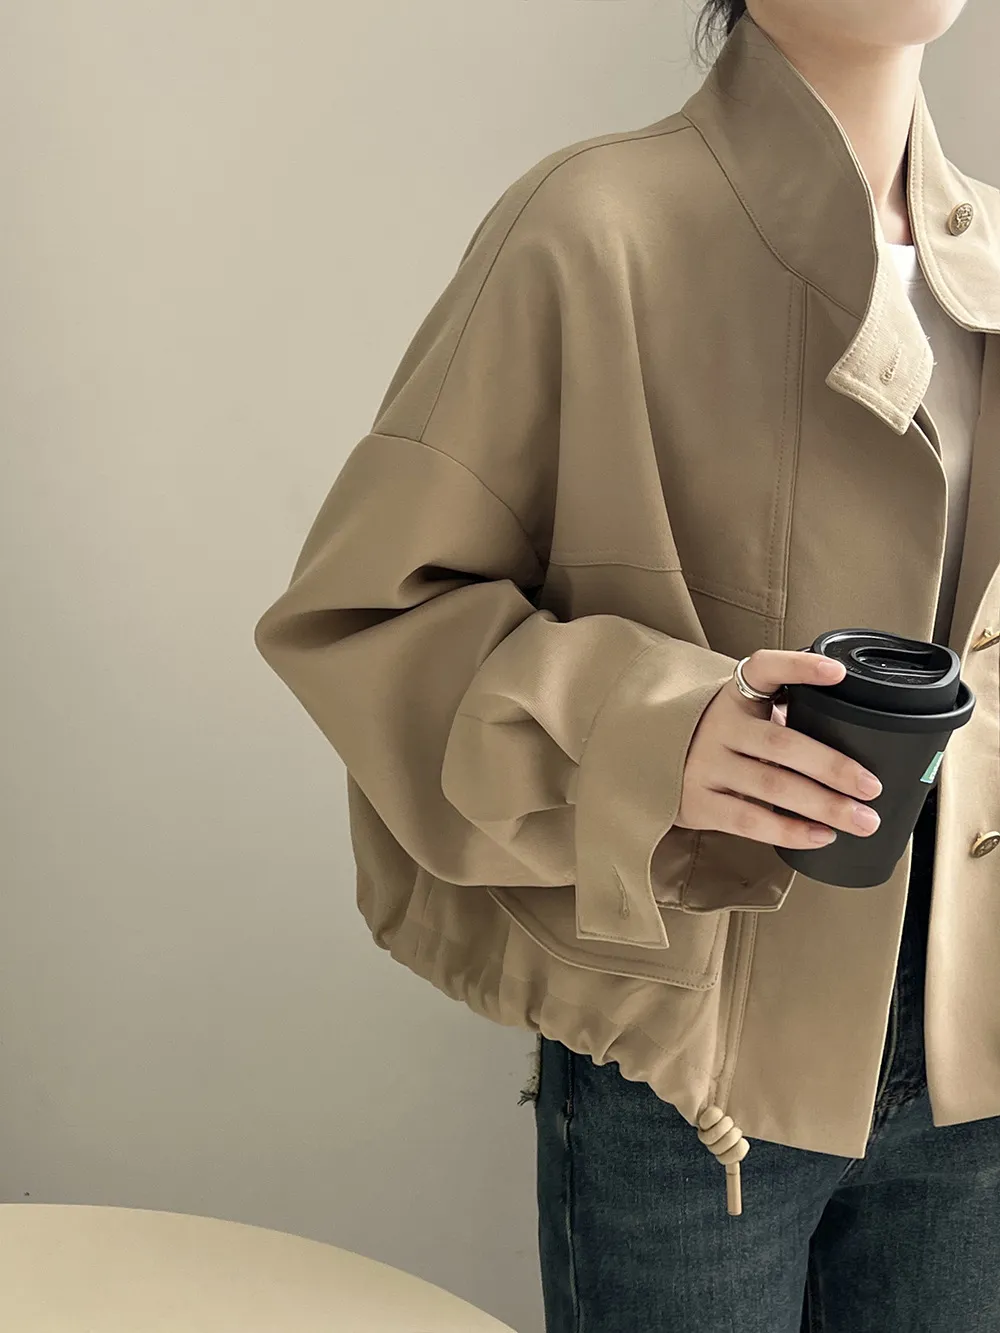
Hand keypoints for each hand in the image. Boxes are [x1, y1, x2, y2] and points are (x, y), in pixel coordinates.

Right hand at [676, 650, 882, 849]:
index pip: (765, 669)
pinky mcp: (699, 803)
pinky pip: (751, 820)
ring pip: (772, 786)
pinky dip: (790, 831)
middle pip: (782, 744)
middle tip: (872, 786)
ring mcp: (706, 766)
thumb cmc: (721, 742)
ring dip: (823, 805)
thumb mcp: (743, 717)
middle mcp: (719, 727)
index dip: (800, 668)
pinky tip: (822, 836)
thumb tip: (859, 742)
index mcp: (736, 696)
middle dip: (832, 766)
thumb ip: (783, 719)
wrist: (651, 765)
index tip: (837, 673)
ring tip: (862, 820)